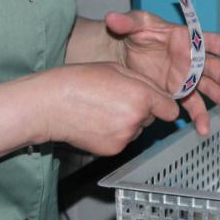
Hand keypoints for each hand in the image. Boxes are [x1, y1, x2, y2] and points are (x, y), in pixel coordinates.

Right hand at [44, 63, 178, 154]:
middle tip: (116, 101)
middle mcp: (137, 118)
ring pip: (137, 130)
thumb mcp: (116, 69)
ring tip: (103, 111)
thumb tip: (160, 97)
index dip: (164, 106)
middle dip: (141, 111)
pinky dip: (114, 134)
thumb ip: (144, 83)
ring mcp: (125, 136)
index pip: (170, 110)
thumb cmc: (78, 81)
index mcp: (141, 96)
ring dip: (127, 123)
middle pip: (152, 119)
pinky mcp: (113, 149)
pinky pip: (123, 141)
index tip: (158, 105)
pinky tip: (97, 123)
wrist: (48, 104)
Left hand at [104, 10, 219, 135]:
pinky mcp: (179, 93)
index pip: (208, 40)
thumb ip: (127, 21)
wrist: (126, 54)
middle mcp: (191, 59)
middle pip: (213, 68)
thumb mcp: (135, 23)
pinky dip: (199, 116)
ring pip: (208, 88)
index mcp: (186, 39)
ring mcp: (187, 78)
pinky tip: (203, 127)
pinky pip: (192, 105)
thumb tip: (113, 19)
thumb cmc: (137, 33)